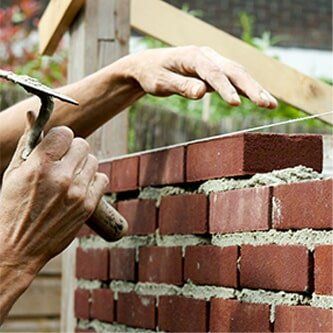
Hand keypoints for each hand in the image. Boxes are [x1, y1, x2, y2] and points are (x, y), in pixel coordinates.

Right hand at [0, 113, 107, 274]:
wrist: (20, 246)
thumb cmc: (14, 208)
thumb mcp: (14, 173)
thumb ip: (28, 143)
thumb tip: (34, 116)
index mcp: (40, 165)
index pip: (66, 133)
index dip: (61, 138)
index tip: (58, 145)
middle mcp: (62, 177)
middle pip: (83, 145)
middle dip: (73, 150)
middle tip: (64, 161)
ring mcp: (77, 192)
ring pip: (93, 161)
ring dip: (83, 165)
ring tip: (70, 177)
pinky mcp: (88, 205)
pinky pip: (102, 178)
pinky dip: (93, 180)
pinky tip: (80, 187)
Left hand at [129, 46, 276, 107]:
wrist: (149, 66)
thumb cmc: (153, 74)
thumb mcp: (161, 82)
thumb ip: (180, 86)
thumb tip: (201, 92)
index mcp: (193, 56)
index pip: (213, 73)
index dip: (225, 88)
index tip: (236, 103)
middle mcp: (207, 56)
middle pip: (233, 70)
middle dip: (251, 87)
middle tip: (267, 104)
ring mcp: (212, 62)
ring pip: (238, 73)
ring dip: (255, 88)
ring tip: (270, 104)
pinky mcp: (214, 70)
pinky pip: (233, 78)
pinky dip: (247, 89)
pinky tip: (259, 98)